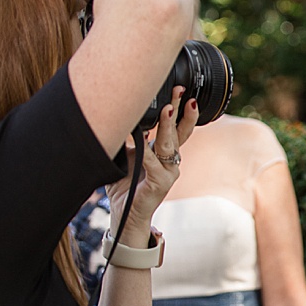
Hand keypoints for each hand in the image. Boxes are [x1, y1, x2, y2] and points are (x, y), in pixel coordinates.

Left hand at [105, 87, 197, 230]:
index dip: (180, 109)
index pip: (177, 127)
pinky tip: (142, 139)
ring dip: (168, 125)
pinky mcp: (160, 184)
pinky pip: (153, 163)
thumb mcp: (127, 156)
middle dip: (180, 110)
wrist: (126, 214)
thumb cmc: (126, 186)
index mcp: (164, 153)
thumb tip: (125, 117)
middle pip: (179, 131)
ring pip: (169, 144)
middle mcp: (170, 161)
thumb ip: (130, 140)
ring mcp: (168, 172)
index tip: (181, 90)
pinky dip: (146, 151)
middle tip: (181, 91)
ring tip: (168, 109)